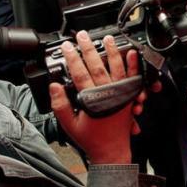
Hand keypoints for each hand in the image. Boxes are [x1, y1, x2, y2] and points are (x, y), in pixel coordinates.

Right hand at [49, 31, 144, 164]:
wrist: (112, 151)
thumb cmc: (91, 139)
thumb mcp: (69, 124)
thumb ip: (60, 105)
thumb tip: (54, 86)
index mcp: (91, 100)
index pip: (79, 73)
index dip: (72, 58)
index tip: (66, 47)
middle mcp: (108, 94)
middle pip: (97, 66)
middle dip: (88, 49)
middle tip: (82, 36)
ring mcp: (121, 94)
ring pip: (117, 67)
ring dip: (111, 51)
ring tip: (107, 38)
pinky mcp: (130, 96)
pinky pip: (133, 77)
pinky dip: (132, 64)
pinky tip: (131, 53)